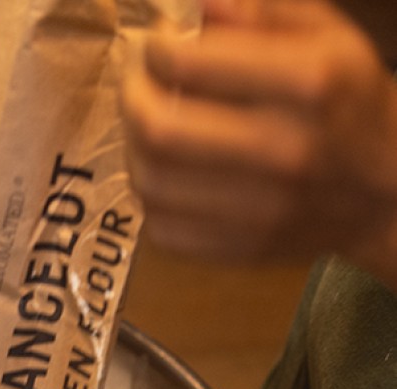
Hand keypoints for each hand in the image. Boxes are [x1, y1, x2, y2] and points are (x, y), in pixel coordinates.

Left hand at [122, 0, 396, 289]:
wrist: (384, 191)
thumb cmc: (346, 101)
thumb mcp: (326, 37)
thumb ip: (262, 14)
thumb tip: (198, 6)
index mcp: (311, 83)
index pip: (193, 64)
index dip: (157, 51)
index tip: (155, 45)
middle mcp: (285, 150)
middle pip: (161, 130)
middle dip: (132, 99)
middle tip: (135, 84)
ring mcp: (262, 209)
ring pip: (151, 182)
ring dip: (132, 149)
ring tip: (143, 126)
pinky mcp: (241, 249)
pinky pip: (161, 228)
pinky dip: (148, 196)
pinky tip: (161, 171)